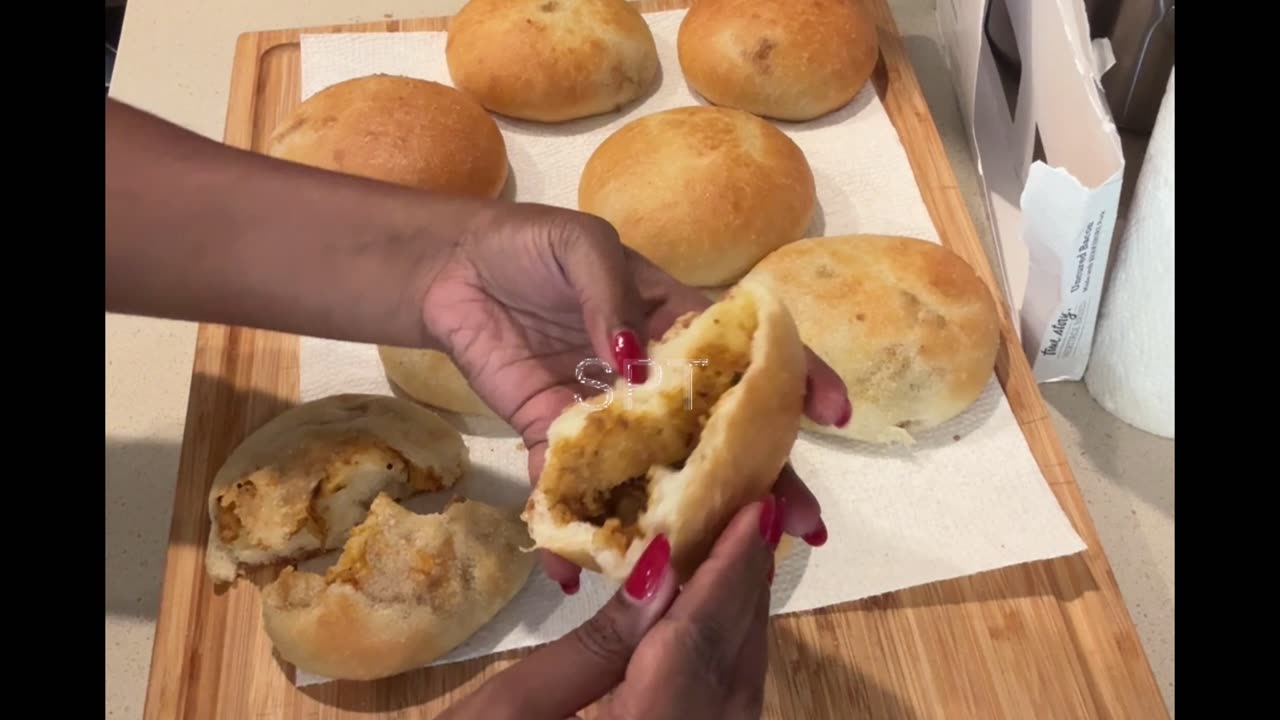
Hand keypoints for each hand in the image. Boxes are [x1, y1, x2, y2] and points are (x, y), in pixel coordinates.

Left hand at [421, 203, 848, 589]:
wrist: (454, 269)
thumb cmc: (532, 245)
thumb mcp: (584, 249)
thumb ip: (615, 302)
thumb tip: (638, 365)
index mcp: (678, 326)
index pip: (750, 355)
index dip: (799, 381)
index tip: (834, 415)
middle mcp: (655, 383)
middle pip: (719, 435)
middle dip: (763, 480)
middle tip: (797, 526)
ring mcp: (608, 418)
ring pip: (657, 475)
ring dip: (685, 520)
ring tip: (711, 566)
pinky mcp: (553, 438)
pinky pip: (570, 489)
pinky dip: (575, 530)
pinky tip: (585, 574)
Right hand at [438, 497, 781, 719]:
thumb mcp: (505, 713)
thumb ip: (594, 646)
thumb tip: (663, 569)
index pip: (696, 648)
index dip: (727, 574)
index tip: (752, 510)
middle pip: (734, 677)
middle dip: (745, 594)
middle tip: (752, 519)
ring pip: (740, 704)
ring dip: (742, 630)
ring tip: (736, 558)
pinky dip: (726, 669)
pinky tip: (712, 627)